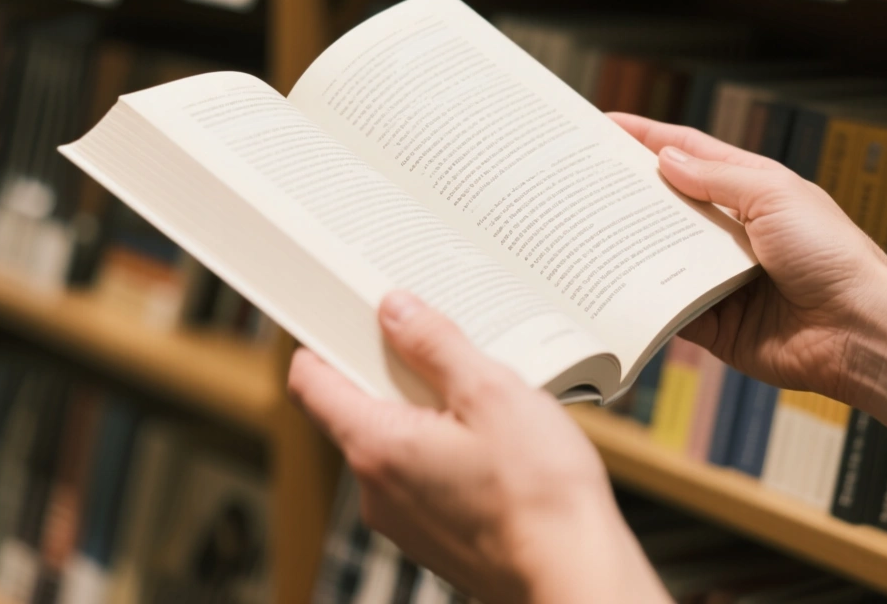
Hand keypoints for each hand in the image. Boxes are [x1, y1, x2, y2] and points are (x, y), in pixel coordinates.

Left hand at [288, 292, 668, 603]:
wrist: (575, 576)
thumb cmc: (540, 493)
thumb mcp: (491, 393)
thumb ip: (436, 345)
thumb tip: (395, 309)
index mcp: (376, 446)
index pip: (311, 383)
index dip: (322, 341)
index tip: (348, 316)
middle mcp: (376, 489)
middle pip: (356, 409)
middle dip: (394, 372)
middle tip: (441, 346)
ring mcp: (403, 520)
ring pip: (395, 443)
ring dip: (428, 412)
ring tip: (483, 399)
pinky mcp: (433, 537)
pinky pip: (421, 476)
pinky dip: (445, 450)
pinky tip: (495, 444)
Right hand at [610, 113, 886, 403]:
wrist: (860, 330)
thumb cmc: (833, 255)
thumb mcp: (773, 195)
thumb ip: (716, 178)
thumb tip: (664, 159)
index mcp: (752, 191)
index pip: (690, 154)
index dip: (647, 138)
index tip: (603, 125)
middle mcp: (733, 232)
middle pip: (667, 206)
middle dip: (627, 194)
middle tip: (578, 182)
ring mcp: (721, 279)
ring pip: (660, 257)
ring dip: (629, 248)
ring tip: (583, 232)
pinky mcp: (715, 324)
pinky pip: (669, 310)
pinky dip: (644, 301)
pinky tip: (613, 288)